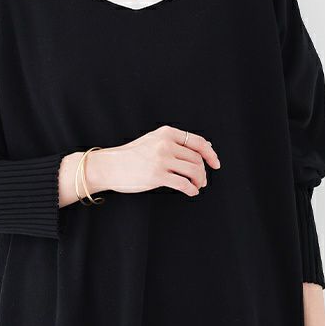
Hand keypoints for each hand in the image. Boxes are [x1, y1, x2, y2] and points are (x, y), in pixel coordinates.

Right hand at [87, 125, 220, 196]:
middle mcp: (165, 144)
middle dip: (204, 171)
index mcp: (166, 133)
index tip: (215, 163)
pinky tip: (191, 192)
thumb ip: (176, 142)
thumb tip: (205, 145)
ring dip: (199, 181)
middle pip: (197, 158)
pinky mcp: (157, 175)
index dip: (210, 153)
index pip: (197, 141)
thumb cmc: (130, 156)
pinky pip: (183, 183)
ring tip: (197, 186)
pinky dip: (191, 189)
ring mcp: (161, 159)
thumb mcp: (153, 141)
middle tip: (202, 181)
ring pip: (194, 170)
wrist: (108, 166)